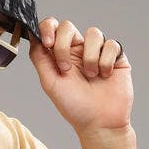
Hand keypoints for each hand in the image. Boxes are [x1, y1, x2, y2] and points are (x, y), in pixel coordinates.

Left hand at [28, 18, 133, 136]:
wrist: (99, 122)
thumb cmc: (74, 106)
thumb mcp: (50, 82)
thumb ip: (39, 57)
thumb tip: (31, 34)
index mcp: (60, 55)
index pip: (51, 28)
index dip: (48, 28)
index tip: (48, 43)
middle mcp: (78, 50)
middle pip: (68, 26)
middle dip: (63, 45)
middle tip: (66, 69)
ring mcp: (97, 52)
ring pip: (93, 33)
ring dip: (89, 57)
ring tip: (91, 76)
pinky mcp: (116, 56)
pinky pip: (111, 44)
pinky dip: (106, 61)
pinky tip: (105, 75)